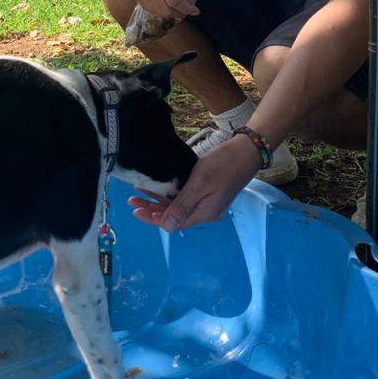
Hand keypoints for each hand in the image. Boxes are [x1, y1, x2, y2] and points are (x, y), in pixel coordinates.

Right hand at [113, 0, 198, 20]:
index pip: (174, 0)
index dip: (187, 8)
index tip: (196, 11)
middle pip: (166, 10)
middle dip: (179, 13)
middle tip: (187, 10)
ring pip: (156, 12)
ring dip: (169, 14)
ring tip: (178, 10)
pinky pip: (147, 7)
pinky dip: (158, 11)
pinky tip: (166, 7)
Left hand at [128, 135, 261, 229]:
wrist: (246, 151)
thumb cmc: (223, 166)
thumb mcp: (200, 185)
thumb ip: (182, 206)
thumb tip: (166, 227)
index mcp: (203, 214)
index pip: (172, 222)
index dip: (152, 217)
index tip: (135, 210)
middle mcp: (205, 212)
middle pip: (173, 215)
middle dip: (151, 208)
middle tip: (131, 200)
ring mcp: (207, 202)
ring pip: (177, 206)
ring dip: (158, 201)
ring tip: (139, 193)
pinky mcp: (208, 192)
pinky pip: (184, 198)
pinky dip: (170, 194)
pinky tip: (158, 188)